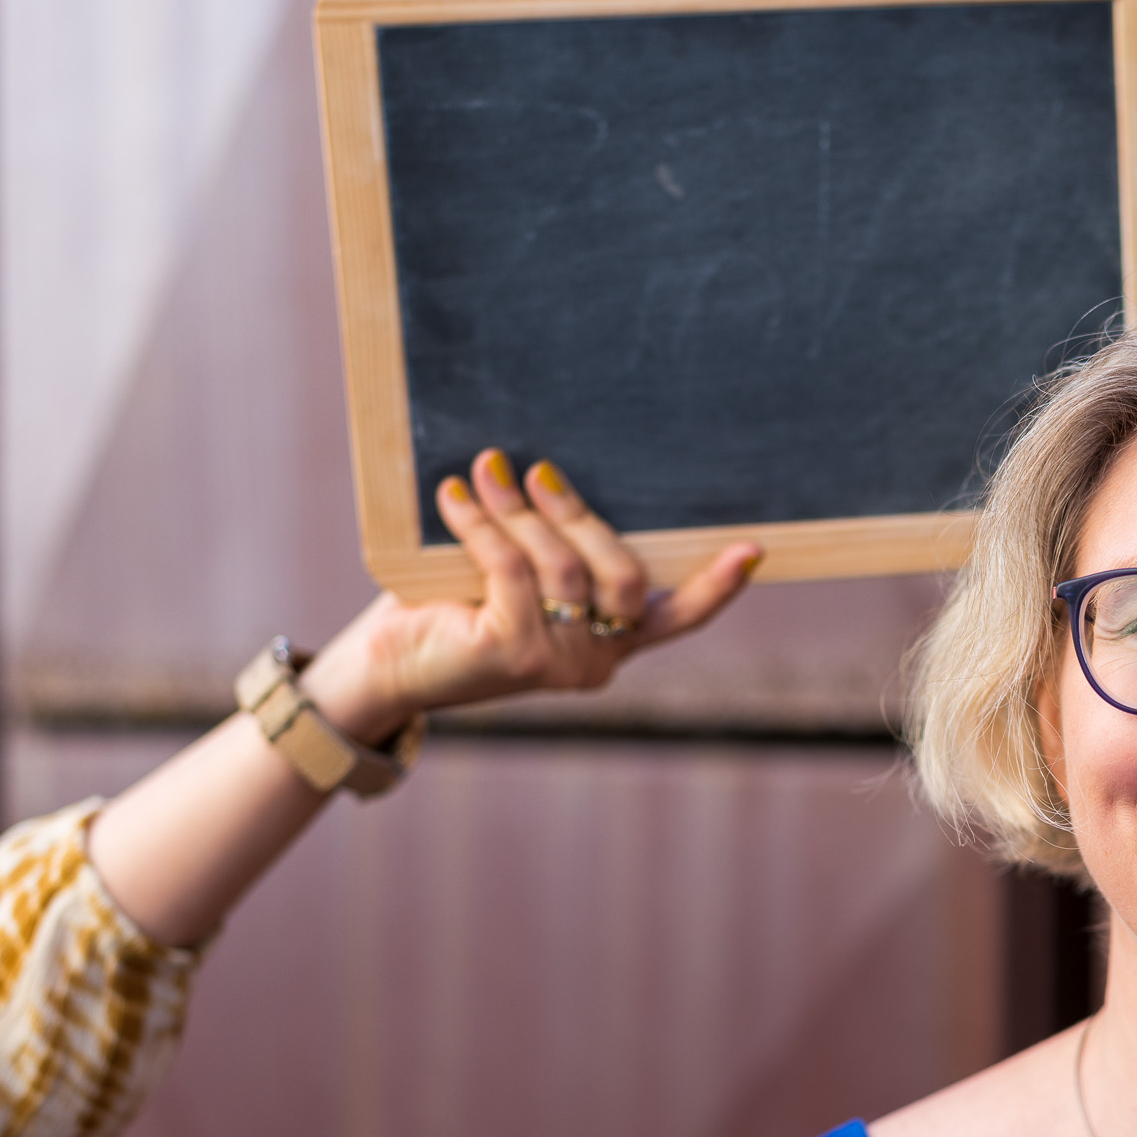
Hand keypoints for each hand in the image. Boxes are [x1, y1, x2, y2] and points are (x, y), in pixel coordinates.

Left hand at [299, 449, 760, 741]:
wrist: (384, 667)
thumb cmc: (448, 610)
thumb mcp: (516, 577)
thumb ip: (553, 550)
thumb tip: (558, 471)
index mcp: (609, 644)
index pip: (679, 618)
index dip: (718, 586)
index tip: (752, 550)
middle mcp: (595, 661)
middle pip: (623, 576)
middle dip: (583, 517)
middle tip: (543, 472)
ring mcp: (558, 664)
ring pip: (563, 567)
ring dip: (522, 509)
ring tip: (489, 468)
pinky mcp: (513, 654)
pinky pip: (511, 567)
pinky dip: (483, 523)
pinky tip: (456, 494)